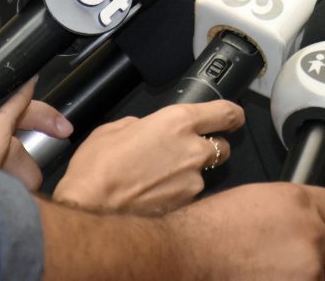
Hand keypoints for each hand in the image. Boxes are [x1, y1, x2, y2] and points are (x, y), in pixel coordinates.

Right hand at [53, 101, 243, 212]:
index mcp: (177, 121)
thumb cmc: (98, 168)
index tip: (234, 117)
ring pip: (203, 173)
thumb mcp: (115, 129)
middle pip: (222, 146)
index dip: (233, 115)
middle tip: (188, 153)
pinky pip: (190, 194)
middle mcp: (193, 149)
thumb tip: (146, 129)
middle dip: (211, 148)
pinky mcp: (187, 204)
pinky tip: (155, 195)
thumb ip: (141, 124)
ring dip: (189, 174)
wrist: (90, 211)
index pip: (225, 113)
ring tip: (159, 179)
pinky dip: (178, 193)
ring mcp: (192, 180)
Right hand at [172, 182, 324, 279]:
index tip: (316, 232)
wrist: (188, 256)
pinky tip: (266, 279)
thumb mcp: (258, 200)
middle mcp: (309, 233)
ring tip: (270, 273)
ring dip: (303, 275)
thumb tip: (306, 220)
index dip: (324, 223)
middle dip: (318, 254)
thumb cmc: (210, 230)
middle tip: (290, 259)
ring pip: (320, 274)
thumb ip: (291, 209)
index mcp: (299, 201)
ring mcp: (307, 267)